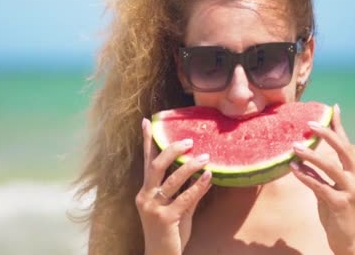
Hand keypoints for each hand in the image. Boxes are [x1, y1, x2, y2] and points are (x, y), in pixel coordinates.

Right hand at [135, 118, 212, 254]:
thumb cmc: (169, 233)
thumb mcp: (176, 209)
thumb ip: (185, 192)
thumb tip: (201, 174)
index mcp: (145, 192)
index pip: (147, 162)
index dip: (147, 141)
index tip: (147, 121)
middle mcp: (145, 197)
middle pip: (156, 166)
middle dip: (172, 150)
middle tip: (189, 140)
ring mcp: (154, 208)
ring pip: (171, 180)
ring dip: (190, 167)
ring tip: (206, 157)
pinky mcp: (165, 219)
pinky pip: (185, 198)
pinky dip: (198, 186)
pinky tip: (209, 177)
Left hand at [290, 104, 354, 254]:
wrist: (349, 241)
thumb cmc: (338, 212)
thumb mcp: (332, 188)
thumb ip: (323, 172)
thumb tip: (305, 155)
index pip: (347, 144)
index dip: (340, 125)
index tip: (332, 108)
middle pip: (343, 150)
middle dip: (328, 134)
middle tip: (310, 123)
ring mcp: (351, 191)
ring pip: (331, 167)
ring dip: (311, 155)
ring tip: (295, 146)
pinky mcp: (340, 204)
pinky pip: (320, 186)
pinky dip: (306, 176)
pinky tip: (293, 169)